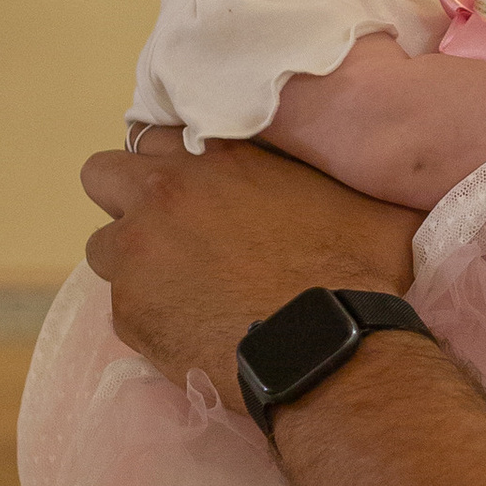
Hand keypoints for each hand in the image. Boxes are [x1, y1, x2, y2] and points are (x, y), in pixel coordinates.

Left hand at [82, 132, 416, 402]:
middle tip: (169, 232)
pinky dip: (150, 317)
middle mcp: (162, 194)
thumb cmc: (357, 272)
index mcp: (219, 154)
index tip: (192, 188)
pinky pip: (122, 308)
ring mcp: (136, 255)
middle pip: (102, 175)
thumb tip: (382, 157)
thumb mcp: (366, 200)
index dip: (172, 162)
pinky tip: (193, 331)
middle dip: (127, 200)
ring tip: (180, 290)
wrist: (328, 352)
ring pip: (104, 248)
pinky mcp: (128, 313)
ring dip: (133, 261)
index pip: (157, 134)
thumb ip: (342, 172)